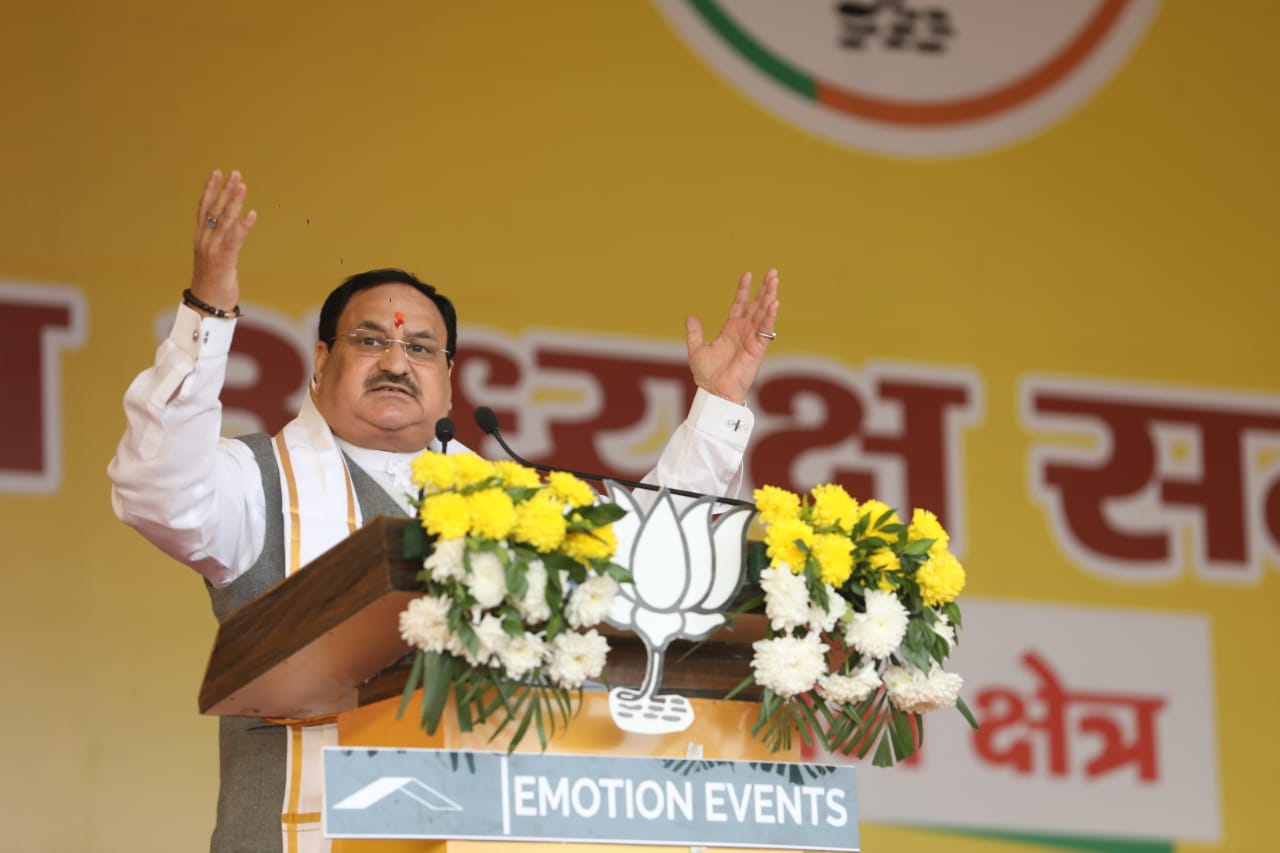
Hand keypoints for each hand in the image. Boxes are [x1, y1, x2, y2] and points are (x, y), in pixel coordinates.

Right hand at [191, 169, 256, 312]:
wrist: (206, 306)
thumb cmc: (212, 284)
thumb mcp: (215, 259)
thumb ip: (220, 243)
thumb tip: (230, 231)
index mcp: (201, 238)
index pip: (204, 208)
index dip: (210, 189)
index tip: (217, 172)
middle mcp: (204, 240)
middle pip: (215, 209)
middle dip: (225, 190)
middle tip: (235, 173)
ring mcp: (212, 249)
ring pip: (224, 220)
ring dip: (234, 202)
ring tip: (242, 186)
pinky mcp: (224, 260)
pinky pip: (235, 239)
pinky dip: (243, 226)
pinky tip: (252, 214)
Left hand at [685, 268, 779, 403]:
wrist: (714, 391)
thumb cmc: (706, 375)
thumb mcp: (696, 350)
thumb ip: (694, 333)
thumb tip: (690, 316)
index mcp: (730, 329)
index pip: (739, 304)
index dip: (744, 290)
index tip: (747, 274)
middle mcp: (743, 331)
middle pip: (756, 305)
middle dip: (764, 288)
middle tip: (772, 272)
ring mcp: (752, 338)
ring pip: (763, 313)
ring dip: (770, 296)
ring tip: (775, 280)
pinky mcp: (757, 348)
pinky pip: (766, 330)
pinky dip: (771, 316)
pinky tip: (775, 303)